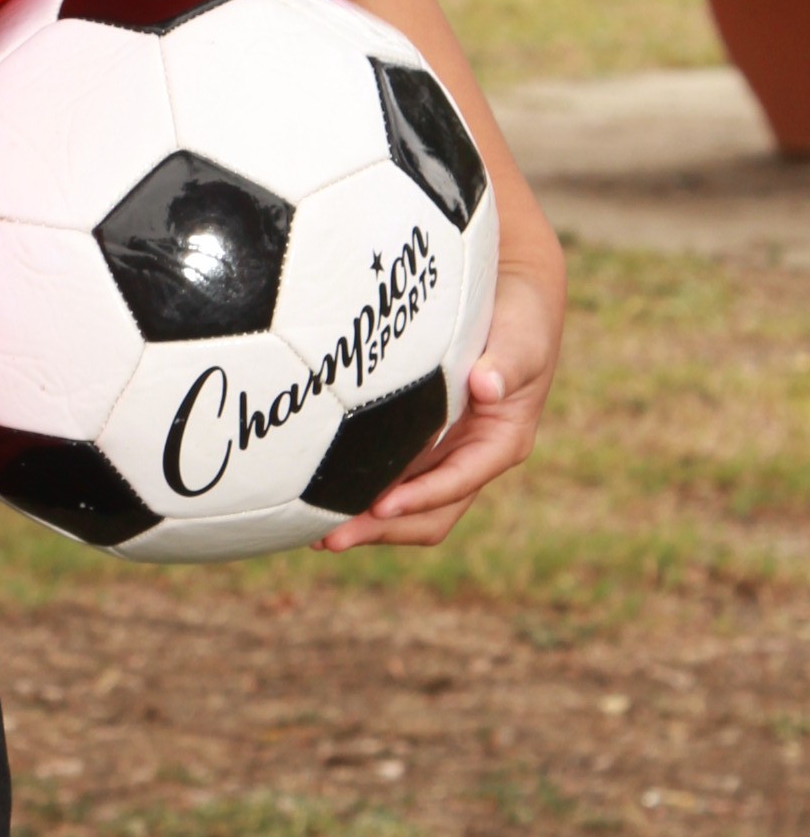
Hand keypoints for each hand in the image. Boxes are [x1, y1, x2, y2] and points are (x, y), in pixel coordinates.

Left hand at [317, 254, 563, 552]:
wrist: (513, 298)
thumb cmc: (521, 318)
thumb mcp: (522, 338)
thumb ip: (506, 364)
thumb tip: (486, 387)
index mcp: (501, 443)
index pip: (457, 484)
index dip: (419, 497)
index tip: (379, 507)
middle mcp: (472, 458)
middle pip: (429, 513)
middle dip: (382, 530)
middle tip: (330, 539)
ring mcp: (446, 454)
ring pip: (407, 506)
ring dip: (366, 524)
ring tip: (314, 535)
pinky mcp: (422, 442)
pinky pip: (392, 479)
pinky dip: (361, 493)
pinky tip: (320, 500)